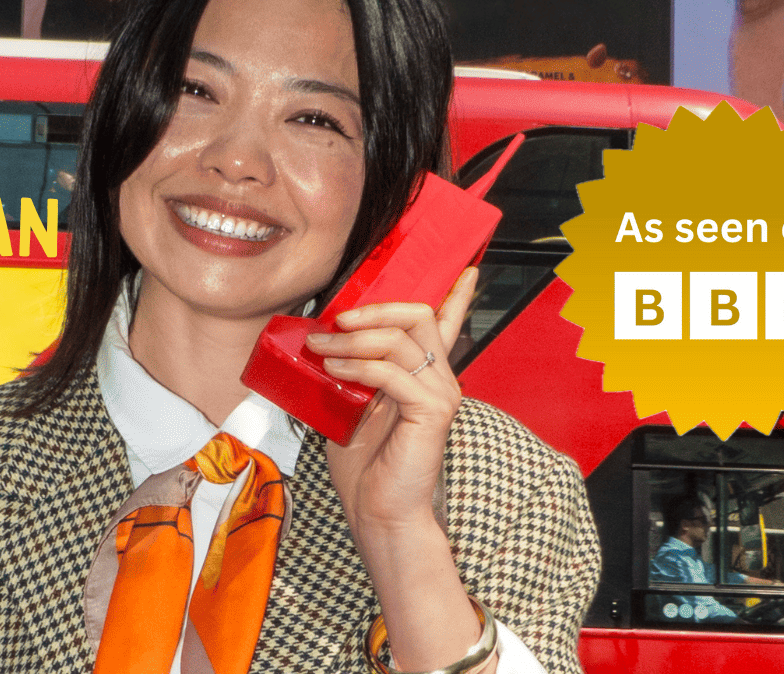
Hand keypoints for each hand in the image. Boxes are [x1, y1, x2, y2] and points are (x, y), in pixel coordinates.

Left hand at [309, 266, 475, 533]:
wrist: (379, 514)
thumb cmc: (366, 470)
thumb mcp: (351, 409)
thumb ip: (348, 375)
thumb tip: (317, 343)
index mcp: (425, 377)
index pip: (447, 326)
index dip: (456, 295)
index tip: (466, 269)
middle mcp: (440, 380)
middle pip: (418, 315)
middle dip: (375, 309)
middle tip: (338, 319)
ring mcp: (440, 394)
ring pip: (402, 338)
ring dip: (355, 337)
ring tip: (322, 347)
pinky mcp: (431, 411)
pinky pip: (392, 371)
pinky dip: (358, 365)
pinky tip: (334, 368)